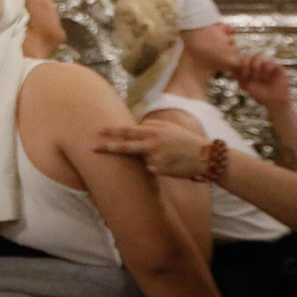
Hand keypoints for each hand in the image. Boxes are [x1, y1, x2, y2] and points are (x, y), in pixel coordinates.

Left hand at [97, 122, 211, 179]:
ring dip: (149, 159)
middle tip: (91, 148)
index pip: (128, 130)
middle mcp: (152, 143)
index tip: (98, 130)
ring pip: (141, 160)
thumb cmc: (185, 140)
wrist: (204, 156)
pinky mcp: (159, 170)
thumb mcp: (168, 128)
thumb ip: (150, 127)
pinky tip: (170, 165)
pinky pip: (151, 169)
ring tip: (167, 156)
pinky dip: (156, 167)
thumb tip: (135, 127)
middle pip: (125, 146)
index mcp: (153, 131)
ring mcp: (155, 158)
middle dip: (108, 147)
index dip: (113, 131)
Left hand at [234, 54, 292, 110]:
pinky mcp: (277, 67)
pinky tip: (266, 76)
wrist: (273, 101)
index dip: (241, 64)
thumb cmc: (258, 93)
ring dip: (256, 66)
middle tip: (248, 75)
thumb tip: (231, 67)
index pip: (243, 58)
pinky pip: (271, 61)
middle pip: (250, 56)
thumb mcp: (245, 84)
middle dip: (247, 65)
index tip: (242, 75)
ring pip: (260, 56)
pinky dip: (267, 67)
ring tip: (259, 77)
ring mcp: (268, 64)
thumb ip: (238, 75)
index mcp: (250, 66)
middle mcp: (258, 63)